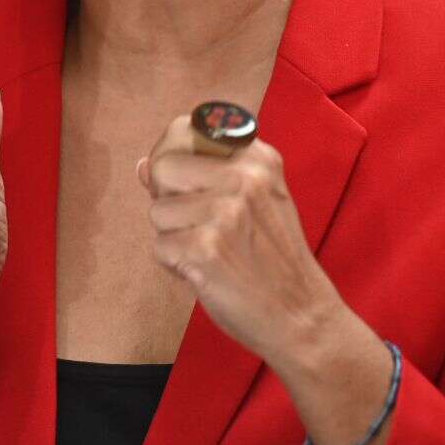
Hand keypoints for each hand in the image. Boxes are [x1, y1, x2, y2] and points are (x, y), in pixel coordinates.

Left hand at [137, 115, 340, 363]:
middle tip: (197, 225)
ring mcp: (224, 213)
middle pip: (162, 167)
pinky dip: (175, 266)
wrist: (301, 315)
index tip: (180, 182)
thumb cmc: (273, 258)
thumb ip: (203, 175)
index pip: (183, 129)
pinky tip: (208, 272)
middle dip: (168, 198)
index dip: (170, 155)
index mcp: (257, 158)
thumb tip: (143, 165)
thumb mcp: (258, 199)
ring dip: (174, 237)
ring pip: (158, 211)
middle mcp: (243, 177)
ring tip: (211, 251)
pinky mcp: (205, 249)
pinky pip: (160, 247)